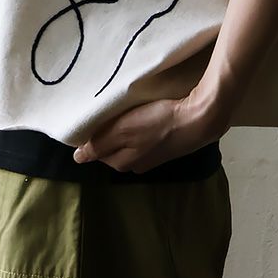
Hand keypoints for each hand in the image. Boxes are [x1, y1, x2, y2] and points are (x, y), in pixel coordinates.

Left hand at [72, 88, 231, 173]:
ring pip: (130, 144)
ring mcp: (154, 158)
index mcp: (122, 163)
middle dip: (110, 134)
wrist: (199, 120)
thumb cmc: (158, 123)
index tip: (95, 118)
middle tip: (110, 112)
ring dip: (127, 131)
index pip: (97, 152)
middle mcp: (136, 166)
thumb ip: (100, 143)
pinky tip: (146, 117)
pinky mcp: (167, 147)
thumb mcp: (124, 130)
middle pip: (114, 149)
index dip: (94, 135)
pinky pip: (146, 139)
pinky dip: (142, 129)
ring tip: (128, 112)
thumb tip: (77, 158)